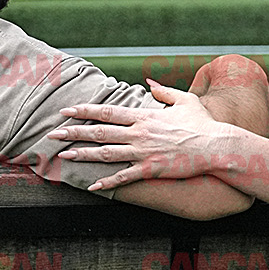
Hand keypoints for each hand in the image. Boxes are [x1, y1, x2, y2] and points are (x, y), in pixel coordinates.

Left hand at [50, 79, 234, 190]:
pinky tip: (92, 186)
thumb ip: (163, 91)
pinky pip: (124, 177)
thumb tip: (149, 83)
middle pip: (100, 131)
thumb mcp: (184, 100)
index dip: (84, 111)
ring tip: (63, 157)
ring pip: (106, 153)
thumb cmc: (202, 123)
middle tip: (52, 134)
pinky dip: (107, 182)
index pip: (107, 111)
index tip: (67, 110)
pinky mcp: (151, 169)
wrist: (216, 146)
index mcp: (144, 116)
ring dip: (83, 155)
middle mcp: (139, 133)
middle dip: (73, 132)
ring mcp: (144, 152)